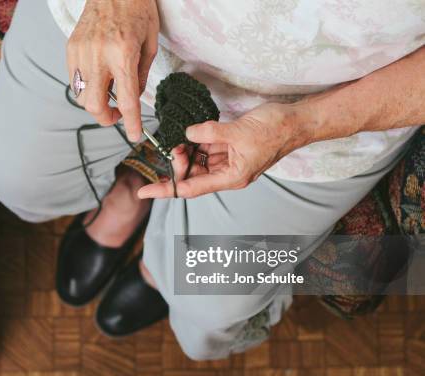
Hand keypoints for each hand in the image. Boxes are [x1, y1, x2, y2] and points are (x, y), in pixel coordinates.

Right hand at [67, 0, 158, 140]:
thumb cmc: (137, 9)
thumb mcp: (150, 43)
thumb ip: (141, 75)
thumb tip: (133, 98)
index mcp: (123, 53)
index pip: (126, 99)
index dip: (130, 122)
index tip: (134, 136)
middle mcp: (98, 54)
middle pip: (93, 104)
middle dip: (106, 117)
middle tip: (118, 114)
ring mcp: (81, 51)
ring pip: (81, 95)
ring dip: (95, 102)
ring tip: (108, 94)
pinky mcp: (71, 48)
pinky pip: (75, 79)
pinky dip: (86, 86)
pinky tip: (98, 78)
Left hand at [138, 103, 312, 198]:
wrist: (296, 120)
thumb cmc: (275, 131)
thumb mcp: (239, 132)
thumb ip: (210, 133)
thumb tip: (188, 134)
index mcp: (231, 177)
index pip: (189, 189)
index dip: (165, 189)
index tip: (144, 191)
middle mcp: (227, 173)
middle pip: (191, 176)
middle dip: (178, 163)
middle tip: (171, 146)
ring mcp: (228, 160)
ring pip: (197, 161)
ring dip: (185, 152)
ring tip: (179, 139)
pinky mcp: (229, 147)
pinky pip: (206, 148)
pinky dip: (195, 141)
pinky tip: (189, 134)